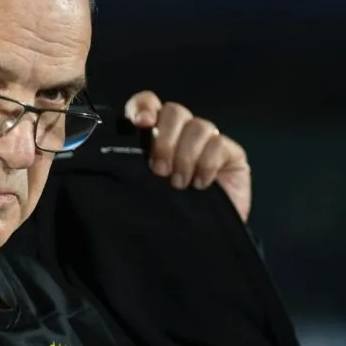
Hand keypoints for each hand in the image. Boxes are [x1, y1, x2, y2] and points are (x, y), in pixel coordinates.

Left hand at [125, 91, 251, 221]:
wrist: (201, 241)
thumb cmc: (167, 215)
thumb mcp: (142, 189)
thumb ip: (131, 165)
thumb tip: (112, 149)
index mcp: (156, 135)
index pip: (148, 103)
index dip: (143, 106)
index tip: (141, 123)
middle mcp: (182, 133)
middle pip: (174, 111)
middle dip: (165, 140)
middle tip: (159, 170)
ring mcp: (209, 141)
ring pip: (198, 126)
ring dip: (186, 155)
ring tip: (179, 183)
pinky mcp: (232, 154)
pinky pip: (219, 144)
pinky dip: (207, 164)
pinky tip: (201, 184)